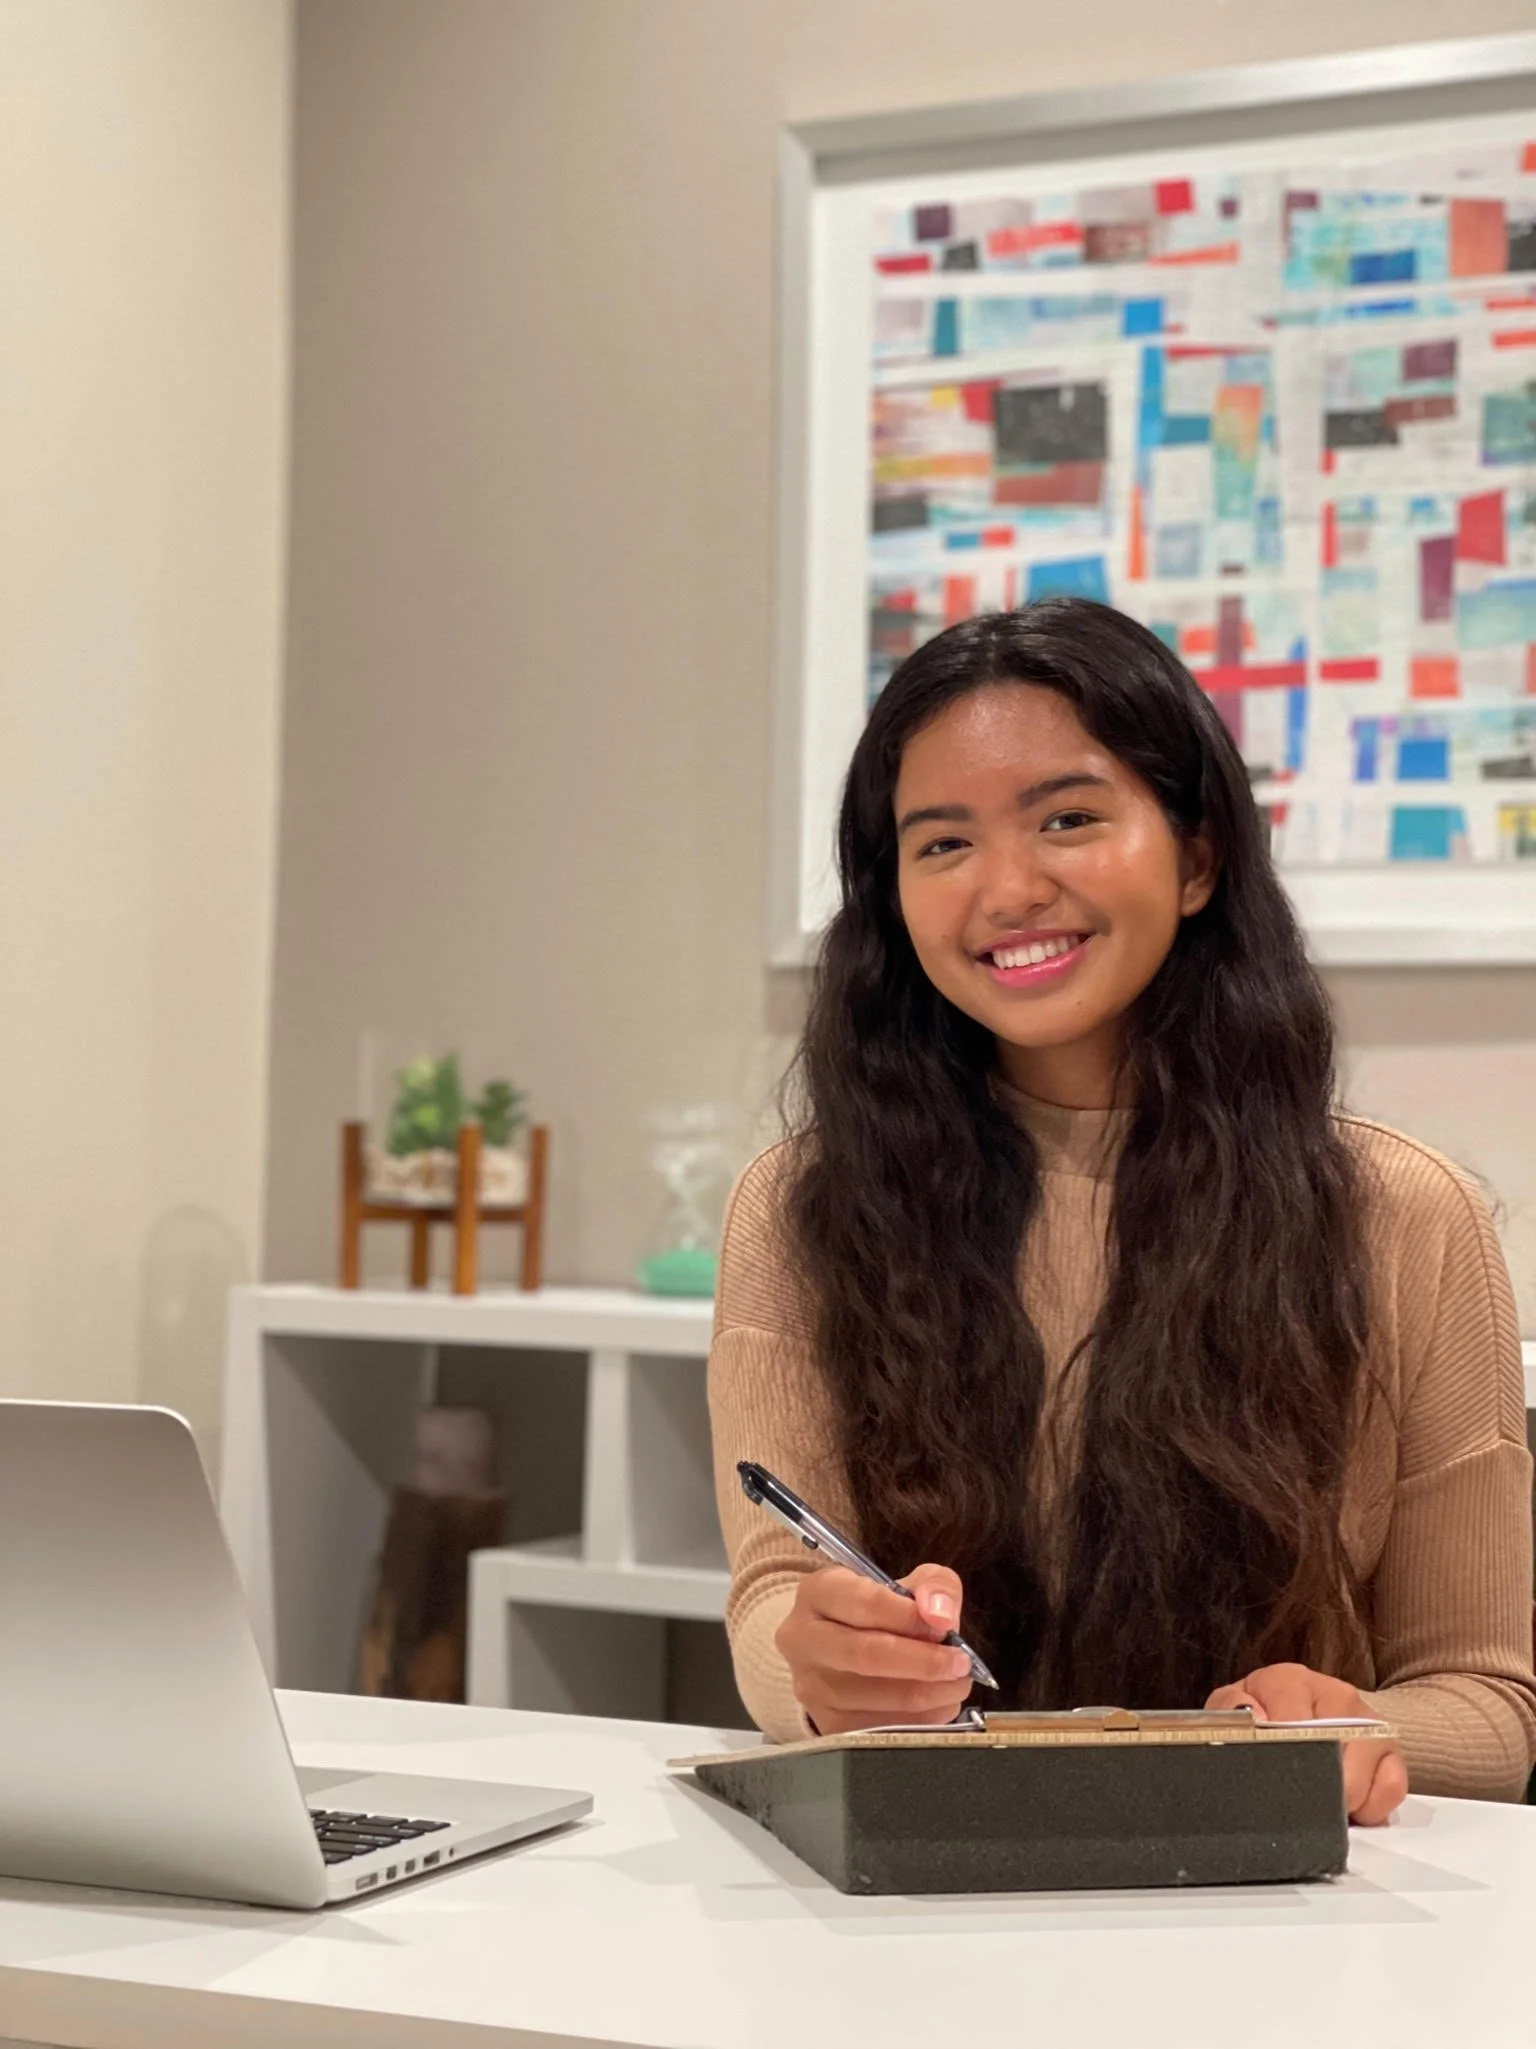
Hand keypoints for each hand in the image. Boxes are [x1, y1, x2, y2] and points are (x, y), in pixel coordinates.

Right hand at [775, 1563, 973, 1736]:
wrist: (840, 1650)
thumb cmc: (879, 1612)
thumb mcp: (906, 1584)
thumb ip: (933, 1587)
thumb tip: (941, 1616)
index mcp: (818, 1593)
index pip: (865, 1603)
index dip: (911, 1617)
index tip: (947, 1627)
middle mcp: (802, 1639)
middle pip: (866, 1654)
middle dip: (924, 1661)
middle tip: (960, 1664)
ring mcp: (810, 1687)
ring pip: (877, 1698)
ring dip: (929, 1694)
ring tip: (956, 1683)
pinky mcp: (827, 1725)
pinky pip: (881, 1728)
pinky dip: (921, 1719)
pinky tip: (938, 1704)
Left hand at [1205, 1662, 1407, 1824]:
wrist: (1299, 1722)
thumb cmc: (1260, 1720)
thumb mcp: (1232, 1712)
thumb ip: (1230, 1711)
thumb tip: (1250, 1716)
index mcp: (1290, 1680)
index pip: (1292, 1719)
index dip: (1283, 1755)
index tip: (1276, 1778)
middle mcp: (1336, 1694)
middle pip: (1334, 1747)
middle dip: (1314, 1785)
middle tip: (1297, 1803)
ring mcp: (1370, 1722)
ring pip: (1364, 1772)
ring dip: (1341, 1801)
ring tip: (1319, 1805)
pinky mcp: (1393, 1752)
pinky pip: (1392, 1787)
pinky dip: (1371, 1807)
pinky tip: (1348, 1807)